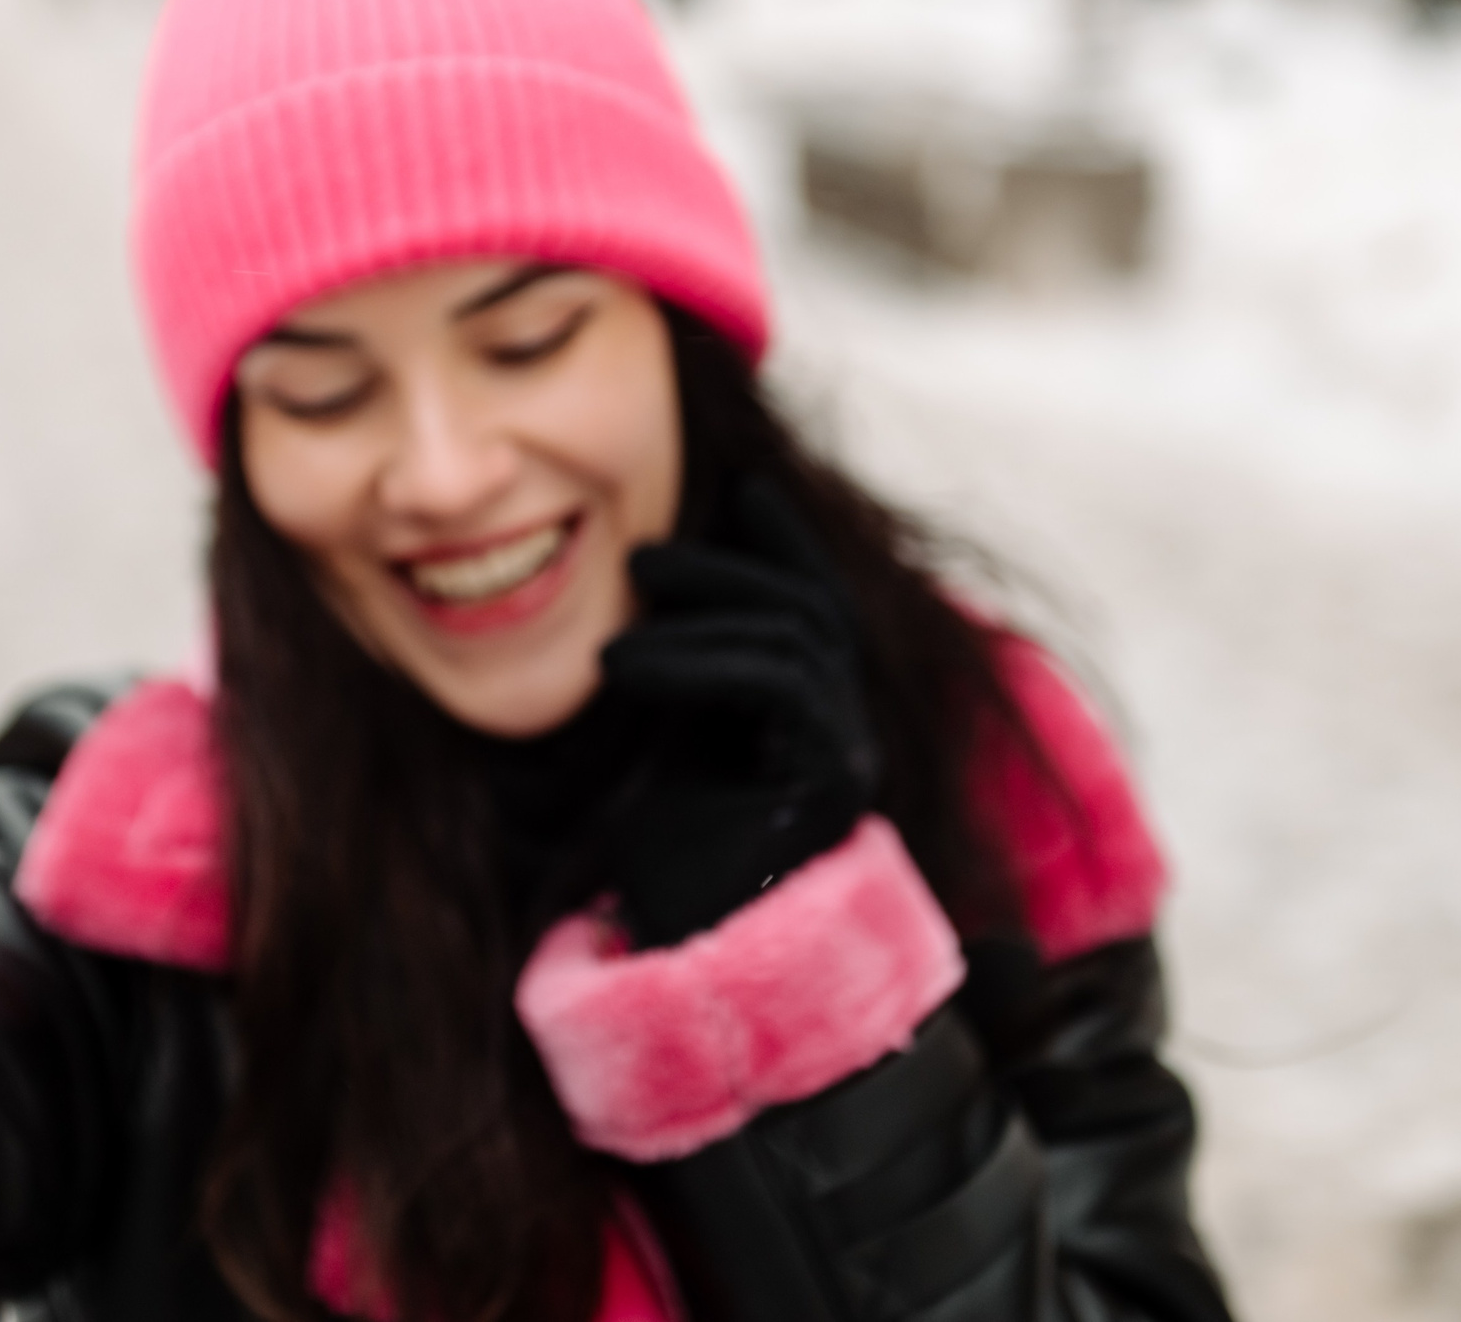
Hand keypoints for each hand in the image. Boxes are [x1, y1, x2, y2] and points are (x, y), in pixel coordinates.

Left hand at [596, 477, 875, 947]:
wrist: (693, 970)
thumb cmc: (672, 875)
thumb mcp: (667, 753)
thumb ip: (680, 683)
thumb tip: (640, 607)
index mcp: (811, 723)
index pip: (815, 607)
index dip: (785, 544)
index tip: (742, 490)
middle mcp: (845, 732)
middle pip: (808, 610)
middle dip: (728, 567)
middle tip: (641, 554)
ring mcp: (847, 756)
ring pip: (795, 638)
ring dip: (698, 616)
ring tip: (613, 633)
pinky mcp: (830, 783)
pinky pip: (779, 685)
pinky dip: (696, 661)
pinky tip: (626, 667)